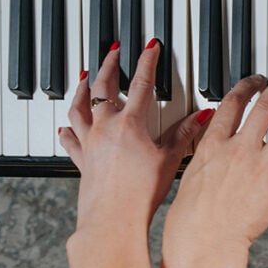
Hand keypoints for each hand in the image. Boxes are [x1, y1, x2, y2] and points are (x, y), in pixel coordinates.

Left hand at [59, 40, 208, 233]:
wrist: (112, 221)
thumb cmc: (140, 194)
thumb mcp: (170, 160)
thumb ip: (185, 134)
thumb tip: (203, 115)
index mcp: (130, 124)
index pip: (142, 83)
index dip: (147, 61)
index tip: (149, 46)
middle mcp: (105, 128)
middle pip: (103, 87)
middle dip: (110, 64)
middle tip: (114, 50)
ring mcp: (89, 143)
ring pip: (79, 107)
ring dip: (82, 88)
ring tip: (85, 76)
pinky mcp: (81, 160)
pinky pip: (70, 138)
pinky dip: (67, 128)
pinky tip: (63, 125)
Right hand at [162, 61, 267, 267]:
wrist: (201, 242)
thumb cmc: (191, 215)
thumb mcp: (191, 172)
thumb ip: (206, 148)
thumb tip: (207, 129)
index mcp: (215, 144)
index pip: (234, 102)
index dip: (250, 85)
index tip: (260, 78)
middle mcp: (240, 149)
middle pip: (267, 105)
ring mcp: (261, 167)